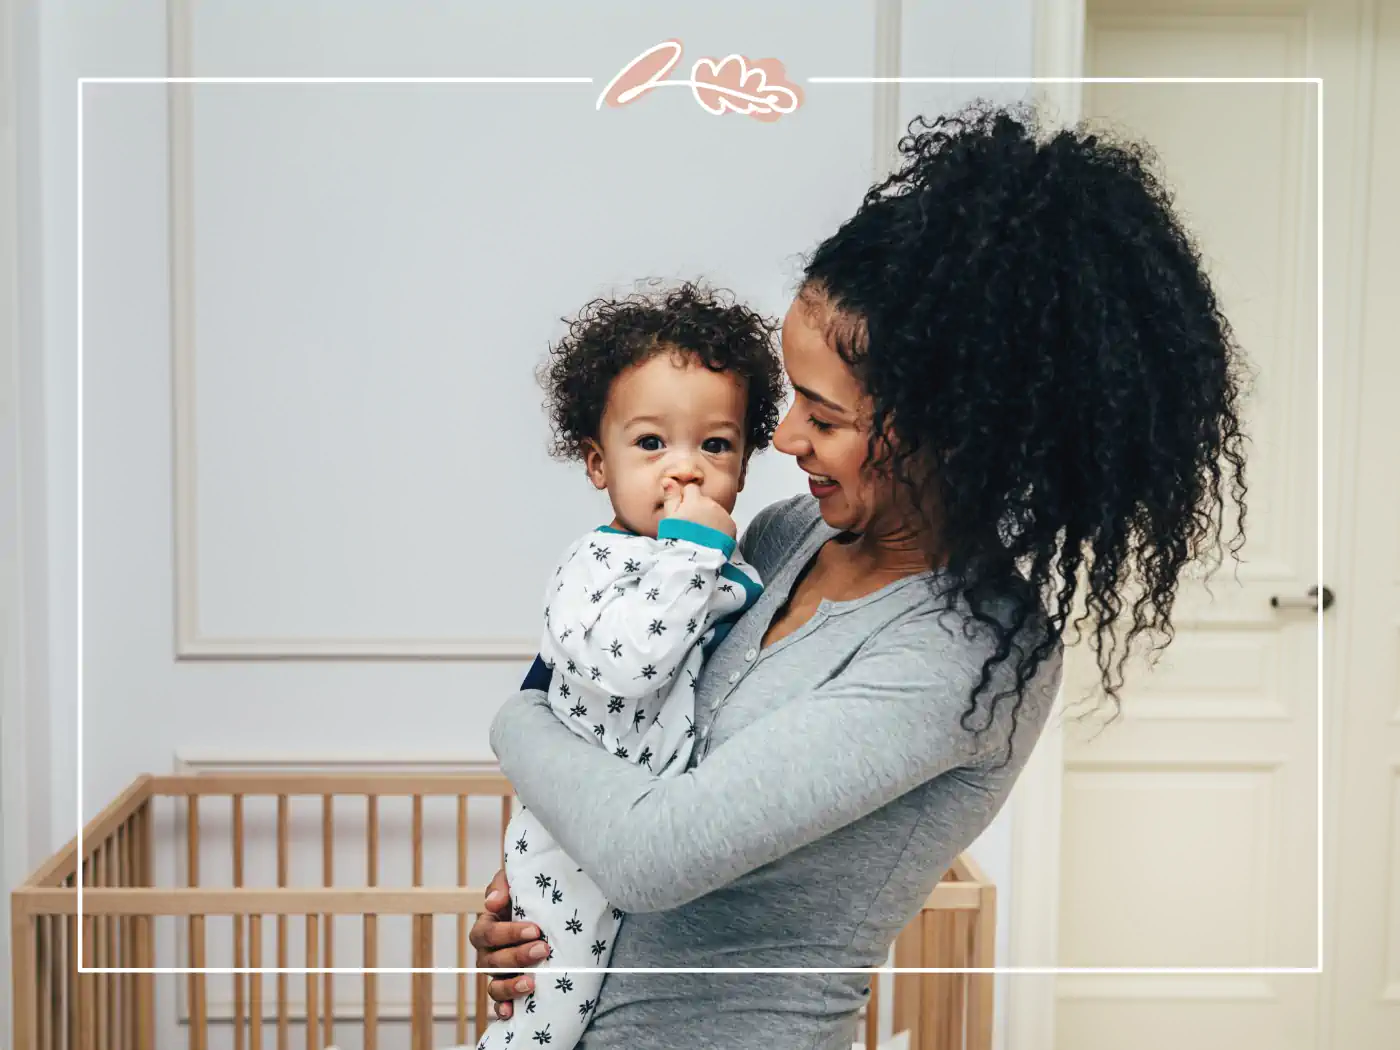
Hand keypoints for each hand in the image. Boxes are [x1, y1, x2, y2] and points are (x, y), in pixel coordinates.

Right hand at [468, 868, 549, 1019]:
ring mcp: (497, 975)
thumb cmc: (529, 898)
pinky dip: (503, 1009)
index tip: (535, 930)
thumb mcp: (516, 883)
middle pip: (492, 961)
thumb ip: (502, 885)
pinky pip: (500, 1004)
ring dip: (511, 986)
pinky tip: (512, 1012)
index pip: (487, 933)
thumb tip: (493, 902)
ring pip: (494, 986)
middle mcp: (488, 954)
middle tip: (543, 950)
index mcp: (487, 927)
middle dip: (517, 956)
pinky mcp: (509, 991)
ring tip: (532, 983)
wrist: (549, 915)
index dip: (508, 933)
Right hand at [661, 479, 735, 538]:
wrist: (696, 558)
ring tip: (703, 536)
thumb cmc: (679, 538)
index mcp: (695, 500)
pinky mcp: (732, 527)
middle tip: (693, 527)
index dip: (687, 498)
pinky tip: (713, 540)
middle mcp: (712, 504)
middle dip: (700, 510)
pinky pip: (726, 524)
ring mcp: (723, 515)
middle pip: (705, 501)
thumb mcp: (670, 518)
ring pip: (716, 512)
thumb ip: (671, 498)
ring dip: (711, 520)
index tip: (684, 509)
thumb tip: (668, 480)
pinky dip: (721, 529)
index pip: (692, 489)